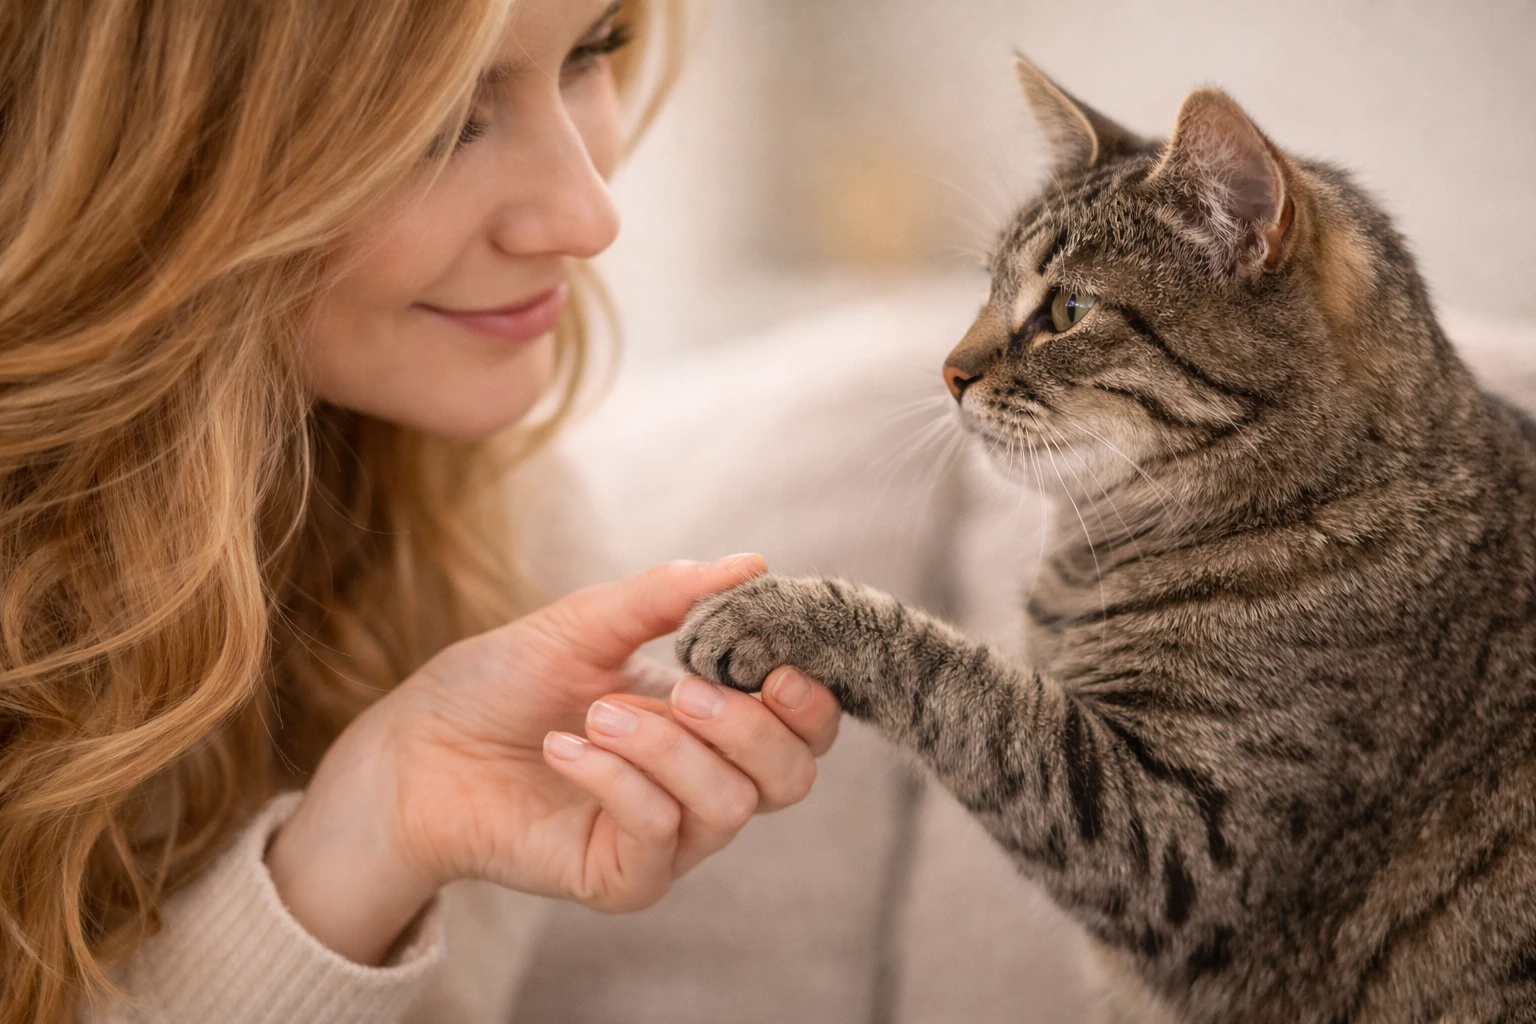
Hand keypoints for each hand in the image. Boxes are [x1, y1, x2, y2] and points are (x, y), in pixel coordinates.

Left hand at [265, 556, 840, 964]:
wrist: (419, 746)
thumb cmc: (504, 682)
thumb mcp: (589, 622)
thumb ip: (670, 594)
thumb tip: (753, 562)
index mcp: (711, 721)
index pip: (804, 728)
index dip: (810, 701)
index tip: (777, 664)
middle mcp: (704, 783)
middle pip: (790, 777)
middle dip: (748, 726)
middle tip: (685, 687)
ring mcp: (667, 837)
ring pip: (729, 807)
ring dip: (668, 749)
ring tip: (597, 712)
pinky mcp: (623, 878)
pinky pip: (657, 836)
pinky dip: (619, 783)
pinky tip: (565, 747)